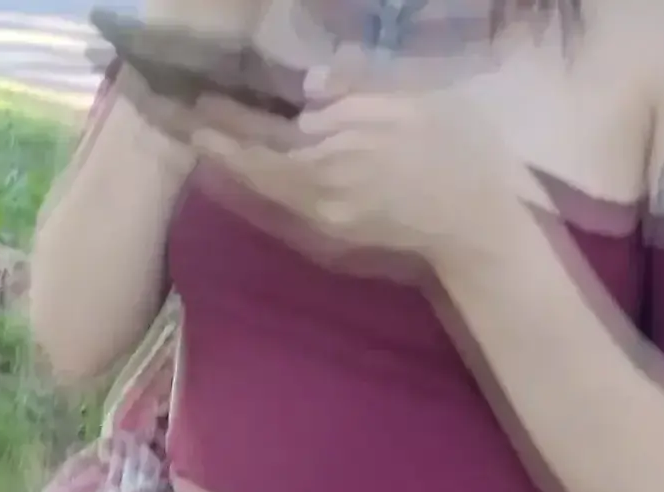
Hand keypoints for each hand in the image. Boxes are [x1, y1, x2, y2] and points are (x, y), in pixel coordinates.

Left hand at [188, 60, 525, 263]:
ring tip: (209, 136)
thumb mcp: (415, 104)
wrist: (480, 225)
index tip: (191, 103)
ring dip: (235, 163)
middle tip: (183, 118)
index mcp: (331, 159)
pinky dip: (261, 180)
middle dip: (217, 143)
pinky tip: (252, 165)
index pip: (259, 140)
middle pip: (252, 168)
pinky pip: (285, 201)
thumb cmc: (457, 155)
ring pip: (265, 187)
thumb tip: (310, 89)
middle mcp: (316, 195)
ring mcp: (324, 218)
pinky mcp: (336, 230)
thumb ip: (358, 93)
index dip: (222, 122)